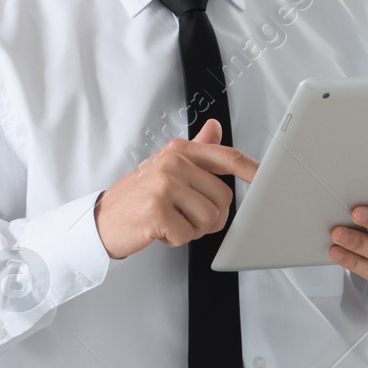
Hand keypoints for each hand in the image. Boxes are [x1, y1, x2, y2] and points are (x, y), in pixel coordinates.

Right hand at [94, 118, 258, 259]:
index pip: (225, 157)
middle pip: (223, 197)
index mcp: (178, 151)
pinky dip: (176, 239)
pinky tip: (160, 230)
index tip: (267, 176)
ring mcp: (163, 186)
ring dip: (193, 229)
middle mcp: (172, 163)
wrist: (101, 221)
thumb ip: (195, 149)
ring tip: (171, 221)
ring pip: (210, 218)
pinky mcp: (156, 211)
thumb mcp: (165, 167)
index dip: (251, 168)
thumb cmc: (137, 196)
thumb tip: (215, 127)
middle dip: (210, 216)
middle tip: (185, 216)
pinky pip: (188, 234)